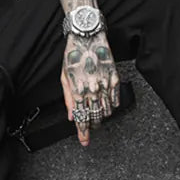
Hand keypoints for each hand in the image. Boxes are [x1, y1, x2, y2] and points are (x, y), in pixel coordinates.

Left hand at [60, 31, 120, 146]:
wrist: (87, 38)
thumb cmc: (72, 56)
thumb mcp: (64, 78)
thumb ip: (68, 99)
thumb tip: (71, 116)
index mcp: (77, 91)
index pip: (81, 118)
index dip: (83, 132)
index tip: (84, 141)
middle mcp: (91, 90)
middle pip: (94, 117)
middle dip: (92, 126)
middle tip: (90, 129)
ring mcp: (104, 85)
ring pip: (106, 111)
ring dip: (101, 118)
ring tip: (97, 117)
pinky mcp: (114, 78)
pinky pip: (115, 100)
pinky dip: (111, 107)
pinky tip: (107, 107)